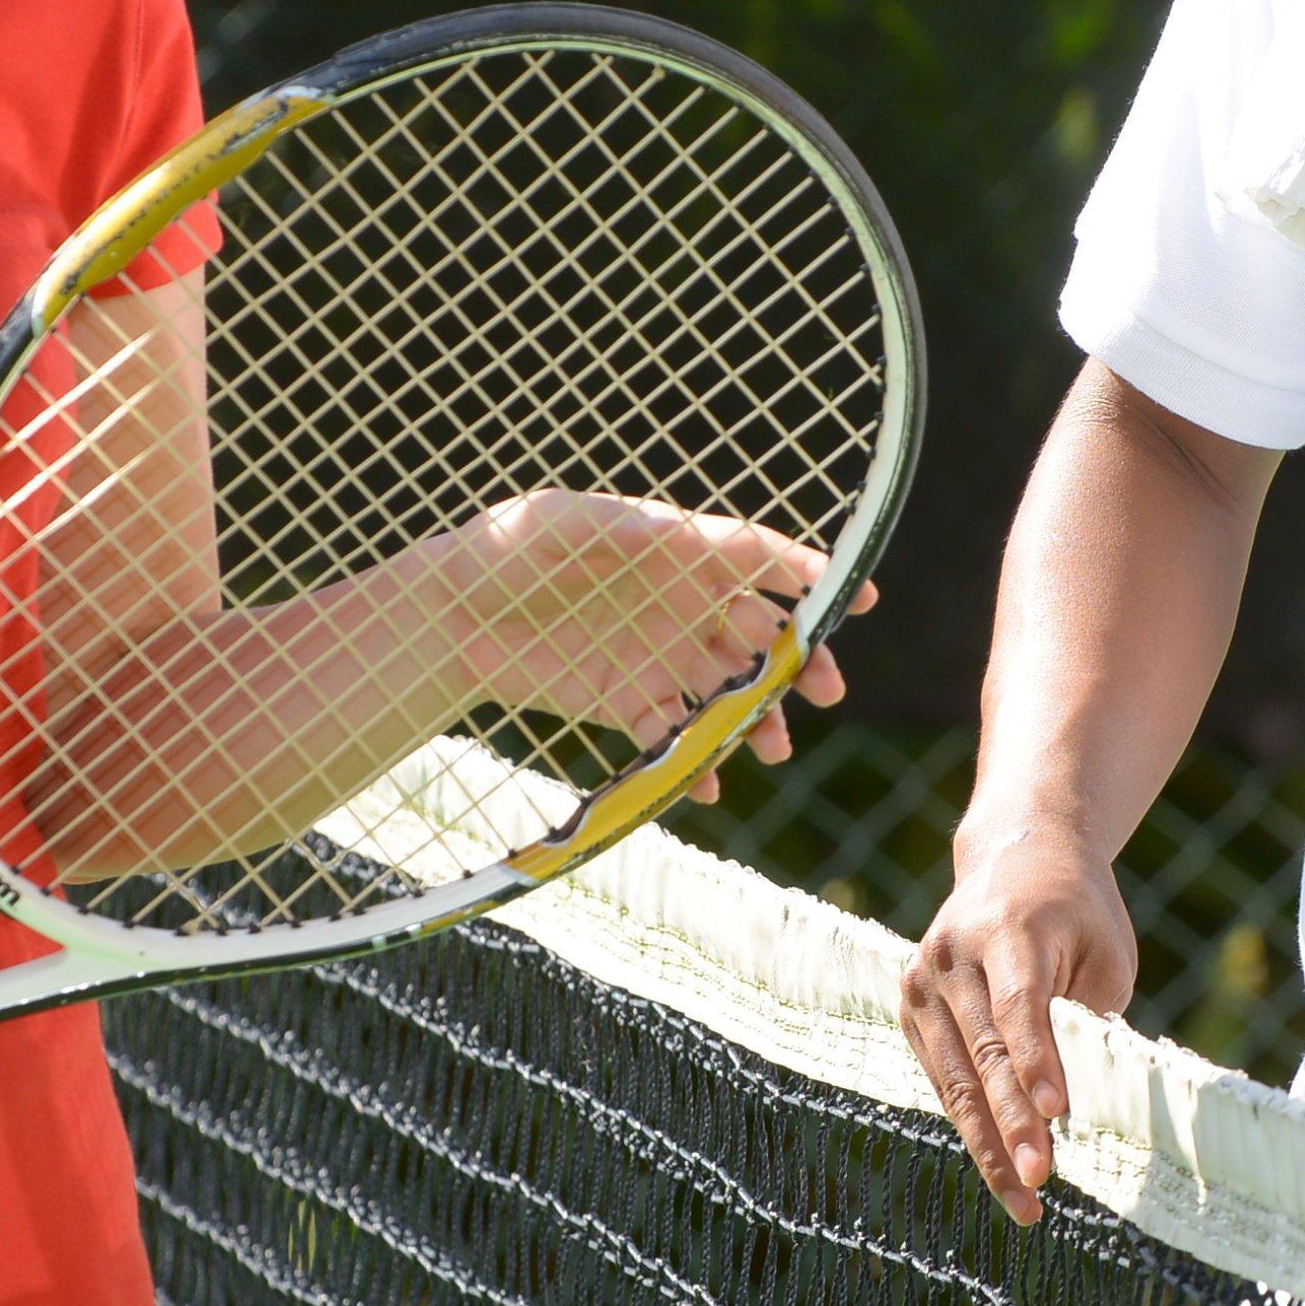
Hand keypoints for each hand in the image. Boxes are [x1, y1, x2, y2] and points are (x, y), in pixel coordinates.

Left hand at [435, 494, 864, 796]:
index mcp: (678, 549)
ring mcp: (662, 656)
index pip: (757, 558)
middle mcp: (684, 603)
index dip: (810, 574)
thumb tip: (667, 529)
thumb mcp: (554, 522)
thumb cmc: (505, 547)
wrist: (448, 615)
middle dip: (803, 661)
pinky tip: (706, 783)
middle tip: (827, 690)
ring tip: (774, 748)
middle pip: (764, 633)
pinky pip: (674, 736)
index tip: (856, 595)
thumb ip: (612, 525)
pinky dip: (693, 762)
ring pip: (731, 691)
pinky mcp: (629, 702)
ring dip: (759, 718)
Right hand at [899, 816, 1135, 1224]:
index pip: (1020, 1005)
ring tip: (1024, 1203)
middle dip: (1012, 1124)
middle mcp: (952, 954)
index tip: (1058, 1113)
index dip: (1036, 1061)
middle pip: (982, 1052)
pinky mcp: (911, 1008)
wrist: (1016, 856)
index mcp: (1008, 929)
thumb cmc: (1079, 912)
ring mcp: (922, 981)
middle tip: (1040, 1183)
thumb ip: (1086, 1017)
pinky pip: (944, 1078)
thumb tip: (1067, 1101)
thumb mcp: (1104, 952)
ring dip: (989, 1144)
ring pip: (955, 1079)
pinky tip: (1002, 1168)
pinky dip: (972, 1125)